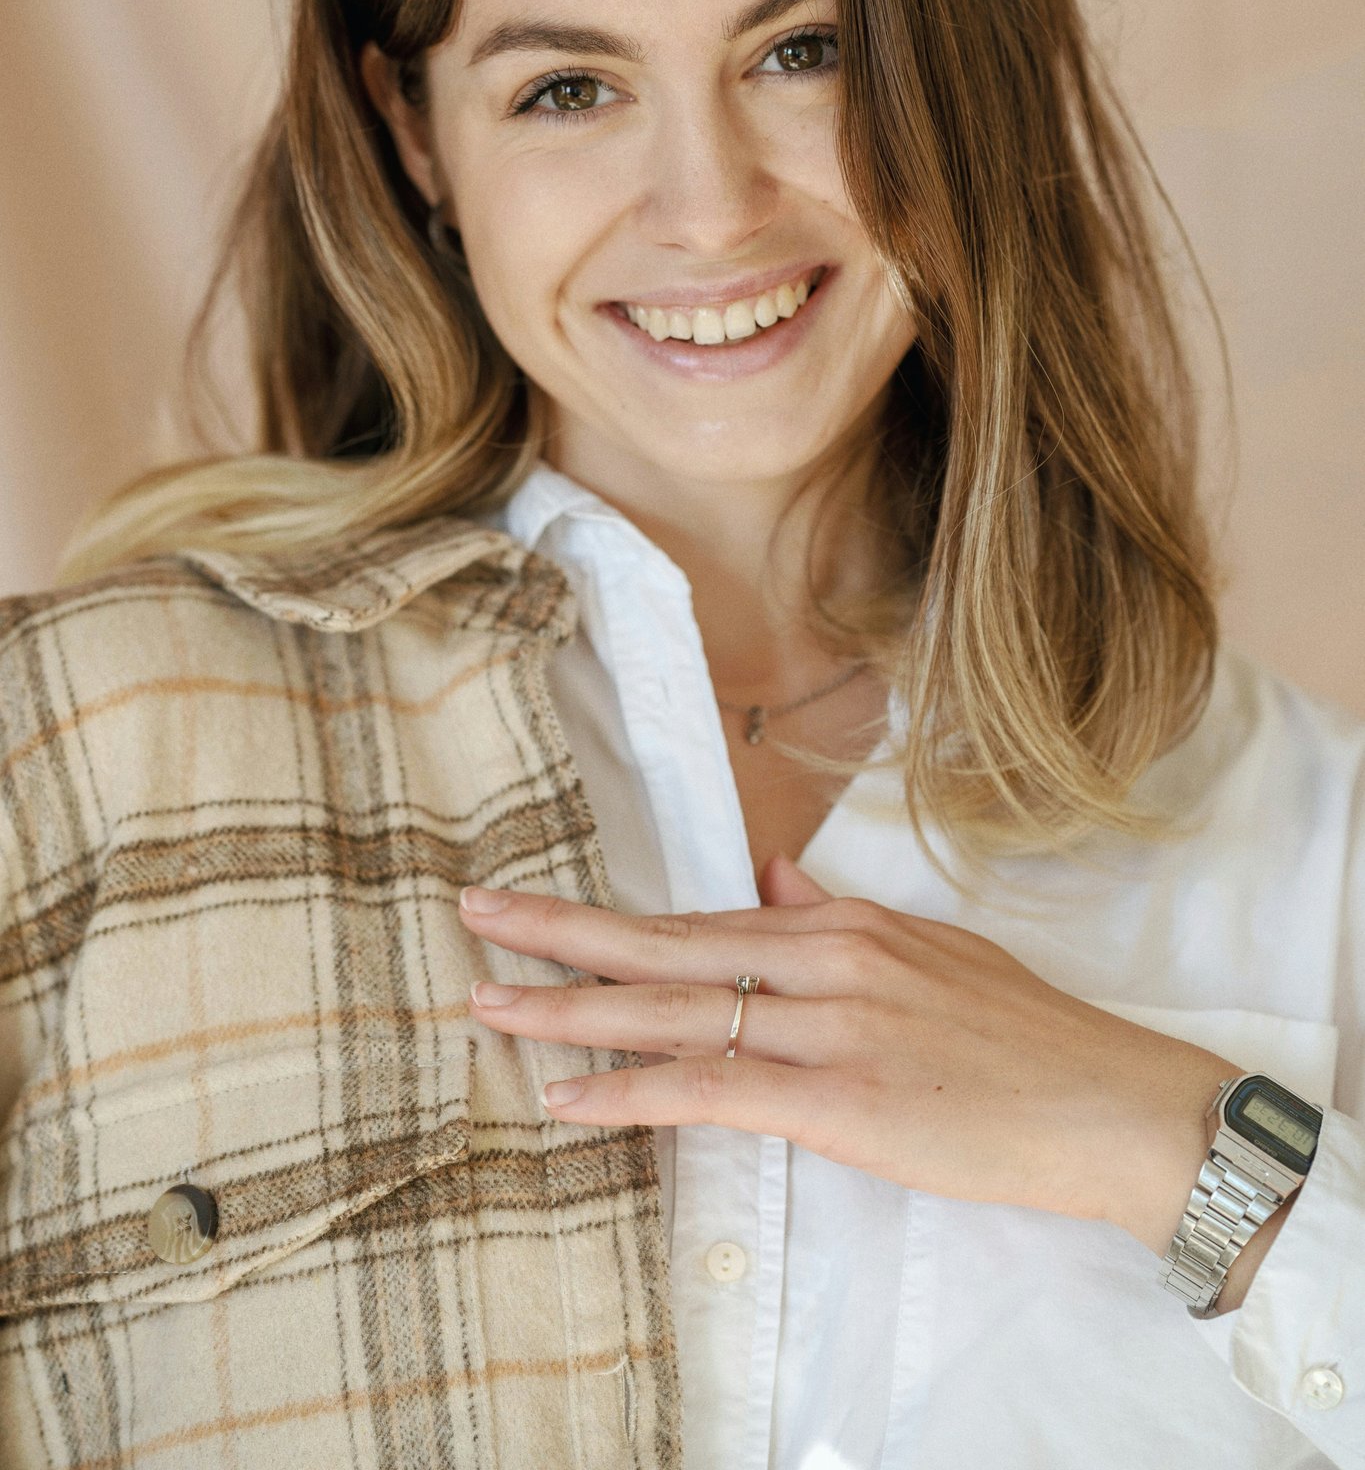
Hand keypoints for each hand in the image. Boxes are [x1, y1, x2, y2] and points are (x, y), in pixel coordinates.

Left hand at [458, 854, 1240, 1248]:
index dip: (616, 923)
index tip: (541, 913)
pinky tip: (569, 1094)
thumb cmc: (1030, 1039)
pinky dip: (632, 1090)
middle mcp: (826, 960)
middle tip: (476, 915)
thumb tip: (772, 875)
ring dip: (573, 1009)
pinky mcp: (842, 1102)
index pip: (704, 921)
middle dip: (564, 933)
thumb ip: (840, 918)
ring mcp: (831, 1027)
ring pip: (675, 1012)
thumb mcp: (934, 954)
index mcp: (845, 927)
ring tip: (490, 1003)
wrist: (1116, 1105)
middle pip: (668, 945)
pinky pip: (713, 1090)